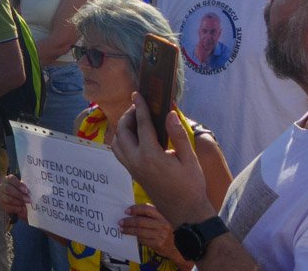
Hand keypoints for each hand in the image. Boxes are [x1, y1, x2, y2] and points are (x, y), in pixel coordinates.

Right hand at [0, 173, 29, 219]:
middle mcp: (2, 186)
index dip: (18, 184)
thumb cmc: (21, 192)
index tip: (25, 190)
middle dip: (19, 194)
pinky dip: (15, 208)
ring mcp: (0, 195)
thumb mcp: (23, 188)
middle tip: (28, 199)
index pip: (11, 179)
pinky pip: (7, 207)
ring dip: (18, 202)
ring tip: (25, 204)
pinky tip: (21, 209)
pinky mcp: (1, 205)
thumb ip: (24, 188)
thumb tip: (28, 193)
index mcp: (8, 179)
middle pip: (8, 189)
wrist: (16, 202)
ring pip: (8, 198)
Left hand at [110, 93, 213, 227]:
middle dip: (128, 115)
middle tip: (137, 106)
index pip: (141, 124)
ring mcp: (132, 168)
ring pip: (116, 142)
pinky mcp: (132, 173)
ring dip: (122, 128)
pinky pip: (119, 152)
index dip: (139, 107)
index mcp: (151, 155)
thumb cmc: (191, 185)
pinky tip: (133, 136)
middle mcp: (137, 161)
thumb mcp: (189, 159)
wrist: (184, 212)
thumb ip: (178, 135)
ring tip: (134, 119)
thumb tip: (169, 113)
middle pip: (123, 131)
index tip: (137, 94)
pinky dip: (121, 140)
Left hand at [119, 203, 182, 262]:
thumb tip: (132, 211)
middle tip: (120, 222)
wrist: (174, 247)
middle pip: (141, 221)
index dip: (135, 209)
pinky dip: (136, 237)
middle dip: (128, 221)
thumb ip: (149, 215)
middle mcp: (162, 225)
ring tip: (122, 229)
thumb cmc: (162, 231)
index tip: (126, 211)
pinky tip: (131, 236)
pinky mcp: (157, 244)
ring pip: (140, 231)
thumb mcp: (159, 221)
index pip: (147, 209)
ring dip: (128, 230)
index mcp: (161, 217)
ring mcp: (160, 235)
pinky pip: (142, 240)